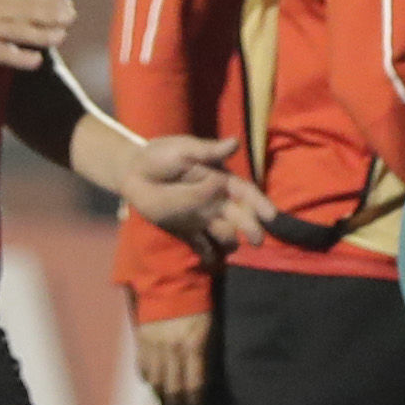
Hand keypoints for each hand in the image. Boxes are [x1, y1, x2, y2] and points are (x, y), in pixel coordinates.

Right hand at [0, 0, 75, 71]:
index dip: (51, 0)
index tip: (70, 5)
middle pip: (25, 10)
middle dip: (49, 14)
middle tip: (71, 18)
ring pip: (16, 31)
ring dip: (38, 34)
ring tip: (60, 38)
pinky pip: (1, 53)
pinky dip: (19, 57)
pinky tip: (36, 61)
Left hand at [114, 130, 262, 249]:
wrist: (134, 172)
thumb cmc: (161, 155)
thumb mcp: (184, 149)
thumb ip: (207, 151)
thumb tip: (234, 142)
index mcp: (221, 180)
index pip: (245, 194)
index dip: (259, 204)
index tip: (270, 216)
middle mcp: (216, 202)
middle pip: (239, 218)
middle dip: (251, 229)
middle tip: (257, 239)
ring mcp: (202, 218)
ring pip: (224, 235)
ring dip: (230, 241)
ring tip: (230, 245)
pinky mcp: (186, 231)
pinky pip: (203, 247)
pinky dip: (210, 257)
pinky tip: (212, 262)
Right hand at [136, 313, 212, 404]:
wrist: (171, 281)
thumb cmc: (198, 305)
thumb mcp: (209, 327)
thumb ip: (206, 352)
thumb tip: (204, 375)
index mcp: (193, 345)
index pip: (194, 383)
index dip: (195, 400)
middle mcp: (172, 349)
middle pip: (172, 387)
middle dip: (178, 401)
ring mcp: (154, 346)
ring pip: (155, 381)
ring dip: (161, 392)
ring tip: (166, 396)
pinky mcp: (141, 340)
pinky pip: (142, 367)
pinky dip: (148, 377)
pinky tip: (153, 380)